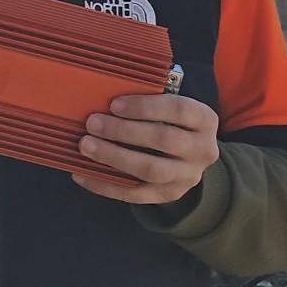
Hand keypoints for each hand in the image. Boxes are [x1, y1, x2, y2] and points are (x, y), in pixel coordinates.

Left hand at [72, 92, 219, 204]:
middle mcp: (203, 150)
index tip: (114, 104)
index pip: (178, 110)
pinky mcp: (168, 195)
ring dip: (114, 157)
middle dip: (124, 131)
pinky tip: (81, 173)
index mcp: (205, 120)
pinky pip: (134, 194)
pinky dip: (105, 184)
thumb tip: (104, 91)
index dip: (145, 106)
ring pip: (150, 170)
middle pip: (164, 139)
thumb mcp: (171, 106)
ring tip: (86, 145)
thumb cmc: (171, 121)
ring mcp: (187, 177)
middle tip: (92, 122)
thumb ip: (148, 99)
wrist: (189, 157)